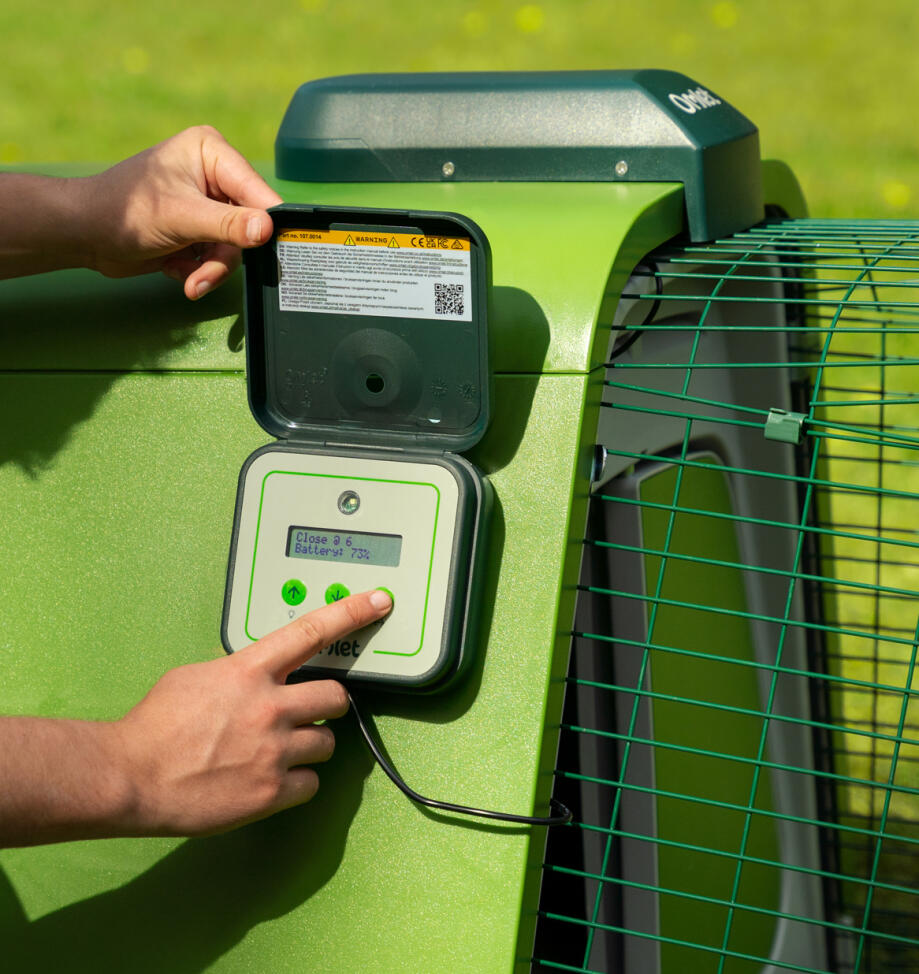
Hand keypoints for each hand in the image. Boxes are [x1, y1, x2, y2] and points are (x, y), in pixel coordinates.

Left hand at [79, 125, 281, 298]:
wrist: (86, 235)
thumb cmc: (125, 211)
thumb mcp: (182, 217)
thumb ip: (228, 225)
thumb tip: (268, 230)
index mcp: (211, 152)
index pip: (256, 190)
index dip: (264, 222)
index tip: (271, 248)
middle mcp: (213, 175)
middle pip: (247, 225)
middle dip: (223, 255)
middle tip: (204, 276)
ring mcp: (206, 204)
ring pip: (233, 247)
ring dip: (210, 269)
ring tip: (189, 281)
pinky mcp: (198, 229)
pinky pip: (216, 257)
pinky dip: (198, 269)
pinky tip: (175, 268)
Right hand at [109, 589, 391, 837]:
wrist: (131, 775)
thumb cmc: (154, 726)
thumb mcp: (197, 676)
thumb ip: (239, 671)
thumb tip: (257, 674)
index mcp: (250, 671)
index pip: (312, 631)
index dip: (351, 612)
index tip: (378, 602)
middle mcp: (270, 707)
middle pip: (336, 698)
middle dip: (327, 705)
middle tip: (309, 713)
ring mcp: (275, 750)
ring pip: (327, 743)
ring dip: (310, 746)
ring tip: (278, 751)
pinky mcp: (272, 791)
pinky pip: (311, 784)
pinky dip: (296, 783)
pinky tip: (271, 780)